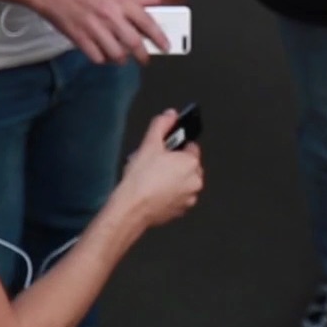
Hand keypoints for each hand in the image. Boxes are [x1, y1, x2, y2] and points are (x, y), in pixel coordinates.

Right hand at [26, 0, 168, 63]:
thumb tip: (155, 1)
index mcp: (119, 0)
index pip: (147, 22)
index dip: (159, 37)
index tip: (166, 46)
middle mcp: (109, 15)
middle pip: (134, 43)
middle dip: (144, 55)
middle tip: (145, 59)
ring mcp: (94, 28)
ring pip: (116, 54)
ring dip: (122, 59)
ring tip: (122, 56)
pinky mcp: (80, 38)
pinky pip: (97, 57)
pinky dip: (103, 59)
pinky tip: (103, 54)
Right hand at [111, 110, 203, 228]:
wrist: (132, 207)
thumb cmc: (141, 179)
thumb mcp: (149, 144)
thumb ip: (161, 125)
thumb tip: (170, 115)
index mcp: (191, 163)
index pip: (191, 147)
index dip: (176, 147)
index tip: (165, 150)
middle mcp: (195, 181)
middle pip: (188, 166)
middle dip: (175, 164)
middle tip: (156, 164)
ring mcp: (189, 198)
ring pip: (184, 183)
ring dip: (174, 180)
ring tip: (153, 179)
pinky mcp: (180, 211)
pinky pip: (178, 197)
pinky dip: (170, 195)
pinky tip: (154, 192)